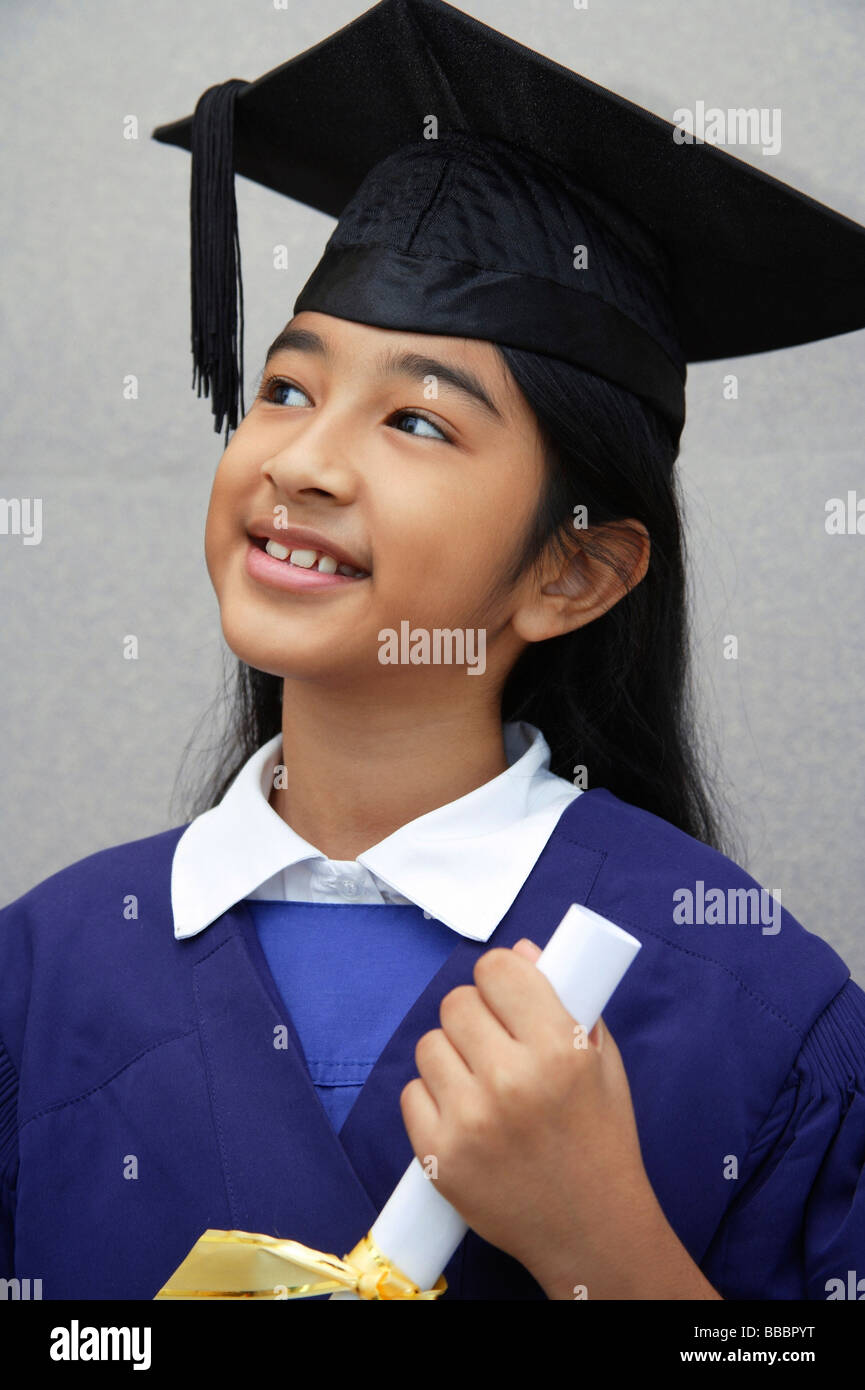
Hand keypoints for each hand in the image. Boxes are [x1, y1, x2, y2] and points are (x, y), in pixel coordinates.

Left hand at [400, 938, 721, 1298]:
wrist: (591, 1230)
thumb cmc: (601, 1139)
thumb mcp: (602, 1061)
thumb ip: (565, 999)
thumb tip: (519, 951)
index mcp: (558, 1048)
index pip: (496, 970)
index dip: (499, 976)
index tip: (505, 993)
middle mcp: (510, 1080)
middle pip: (457, 1003)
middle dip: (475, 1015)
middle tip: (495, 1041)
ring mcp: (470, 1120)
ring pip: (429, 1045)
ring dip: (451, 1055)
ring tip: (480, 1080)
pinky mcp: (440, 1155)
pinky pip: (411, 1093)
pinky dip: (433, 1098)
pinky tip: (463, 1112)